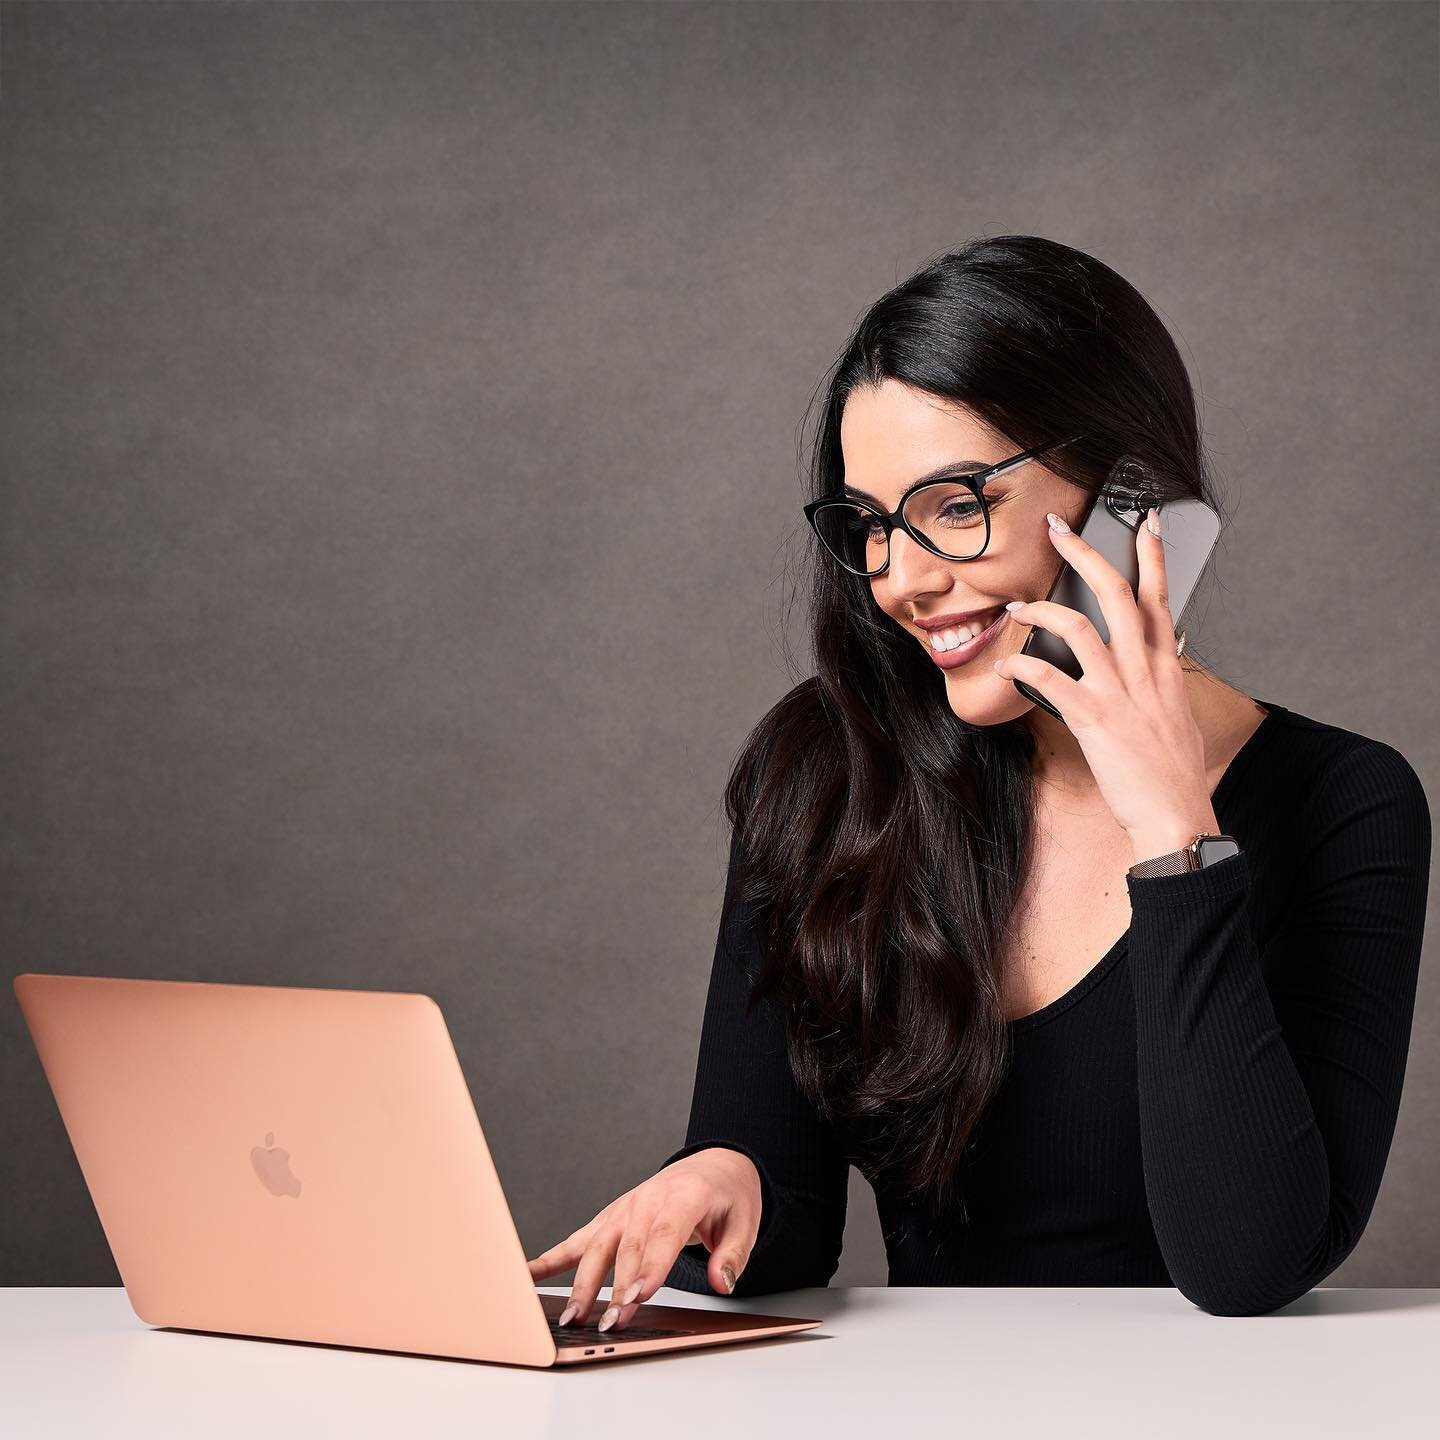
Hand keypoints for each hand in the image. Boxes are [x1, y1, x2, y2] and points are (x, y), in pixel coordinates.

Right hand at [525, 1146, 760, 1331]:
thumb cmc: (728, 1195)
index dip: (650, 1267)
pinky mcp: (611, 1217)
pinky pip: (579, 1238)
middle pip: (628, 1247)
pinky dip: (552, 1256)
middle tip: (607, 1323)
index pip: (664, 1234)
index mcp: (684, 1196)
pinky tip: (528, 1273)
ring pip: (598, 1246)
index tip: (636, 1298)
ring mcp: (625, 1207)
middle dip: (616, 1288)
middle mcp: (648, 1199)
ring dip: (583, 1282)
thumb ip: (733, 1254)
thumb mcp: (746, 1221)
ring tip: (571, 1316)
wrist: (713, 1164)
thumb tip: (721, 1282)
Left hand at [991, 507, 1217, 863]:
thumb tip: (1170, 645)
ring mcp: (1120, 694)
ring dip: (1041, 610)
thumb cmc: (1172, 771)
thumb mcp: (1178, 714)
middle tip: (1057, 529)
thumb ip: (1167, 677)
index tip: (1146, 520)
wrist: (1175, 816)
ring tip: (1016, 609)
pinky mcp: (1095, 720)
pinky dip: (1023, 668)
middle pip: (1117, 594)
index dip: (1153, 555)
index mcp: (1166, 668)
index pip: (1160, 597)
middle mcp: (1145, 671)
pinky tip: (1004, 669)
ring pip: (1080, 627)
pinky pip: (1052, 681)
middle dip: (1085, 554)